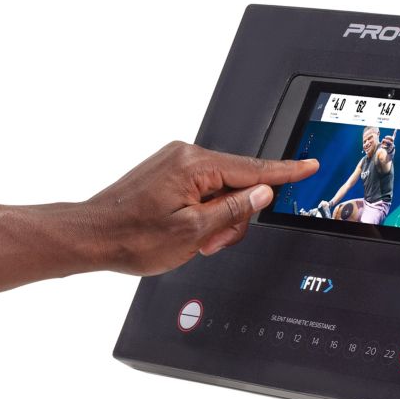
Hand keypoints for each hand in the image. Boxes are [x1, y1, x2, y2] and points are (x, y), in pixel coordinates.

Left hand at [78, 141, 318, 274]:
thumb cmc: (131, 237)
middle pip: (235, 185)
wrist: (91, 237)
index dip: (285, 172)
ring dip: (213, 221)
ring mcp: (172, 164)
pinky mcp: (164, 175)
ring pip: (217, 193)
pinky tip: (182, 232)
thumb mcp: (193, 232)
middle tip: (210, 242)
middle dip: (231, 218)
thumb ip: (234, 210)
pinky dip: (199, 215)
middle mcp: (183, 156)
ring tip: (191, 242)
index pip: (252, 168)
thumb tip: (263, 192)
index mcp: (194, 164)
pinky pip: (199, 192)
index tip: (309, 165)